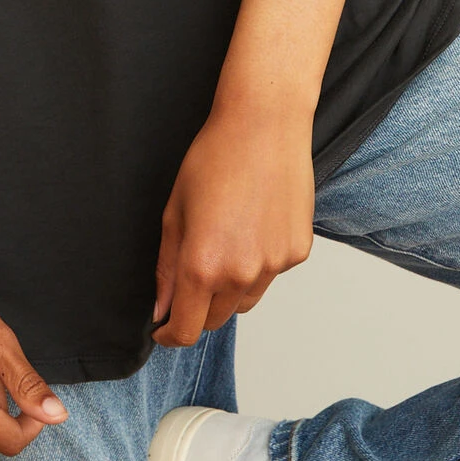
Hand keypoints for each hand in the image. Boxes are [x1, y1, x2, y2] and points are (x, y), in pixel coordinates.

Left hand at [152, 103, 315, 346]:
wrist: (264, 125)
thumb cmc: (215, 157)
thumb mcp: (175, 210)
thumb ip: (167, 266)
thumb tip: (162, 307)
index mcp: (203, 265)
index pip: (187, 329)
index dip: (170, 334)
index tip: (163, 328)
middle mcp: (241, 274)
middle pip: (216, 320)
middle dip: (197, 309)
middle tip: (190, 276)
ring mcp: (274, 265)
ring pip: (245, 301)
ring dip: (229, 290)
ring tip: (225, 243)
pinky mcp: (297, 252)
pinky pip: (271, 275)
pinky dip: (258, 265)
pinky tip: (252, 226)